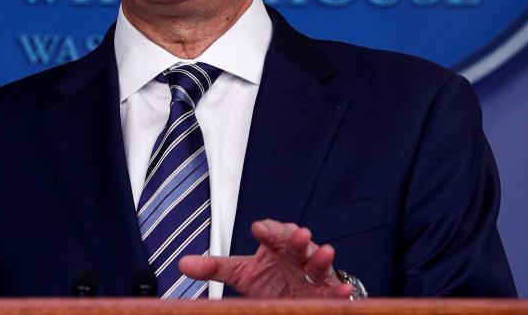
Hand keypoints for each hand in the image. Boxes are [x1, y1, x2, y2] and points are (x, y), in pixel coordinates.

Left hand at [178, 219, 354, 298]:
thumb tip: (183, 263)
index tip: (260, 229)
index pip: (272, 233)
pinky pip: (335, 290)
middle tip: (296, 233)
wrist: (294, 299)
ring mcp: (313, 274)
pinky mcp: (328, 292)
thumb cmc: (270, 279)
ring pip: (319, 264)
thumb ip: (215, 268)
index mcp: (275, 247)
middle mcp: (296, 256)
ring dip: (321, 257)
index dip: (269, 230)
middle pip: (297, 244)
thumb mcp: (241, 273)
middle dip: (296, 238)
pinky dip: (341, 290)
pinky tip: (344, 290)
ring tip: (325, 251)